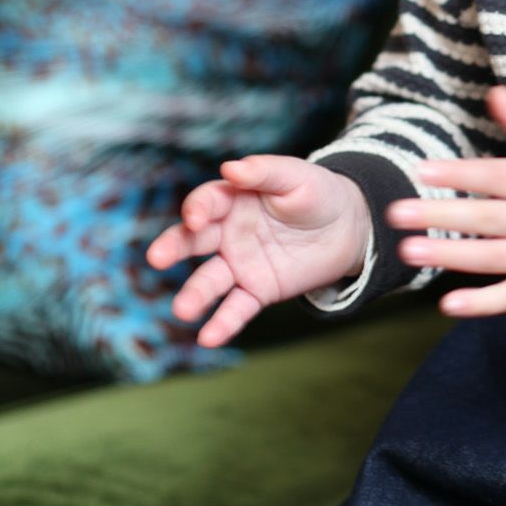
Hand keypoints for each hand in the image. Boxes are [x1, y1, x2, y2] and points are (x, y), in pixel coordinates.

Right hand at [146, 156, 370, 346]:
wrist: (347, 227)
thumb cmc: (317, 193)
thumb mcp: (296, 177)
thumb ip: (264, 172)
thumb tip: (230, 168)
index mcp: (234, 199)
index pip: (207, 202)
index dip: (198, 208)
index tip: (195, 218)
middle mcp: (228, 233)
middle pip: (194, 241)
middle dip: (174, 247)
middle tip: (157, 258)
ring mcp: (240, 264)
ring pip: (211, 280)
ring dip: (195, 294)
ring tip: (183, 309)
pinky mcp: (257, 290)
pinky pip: (237, 308)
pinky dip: (223, 324)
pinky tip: (209, 338)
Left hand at [387, 85, 505, 317]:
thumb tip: (494, 92)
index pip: (500, 177)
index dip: (461, 173)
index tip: (423, 170)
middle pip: (490, 219)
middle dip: (441, 217)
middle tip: (397, 213)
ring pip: (496, 259)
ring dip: (451, 257)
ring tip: (409, 251)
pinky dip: (484, 304)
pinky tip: (448, 305)